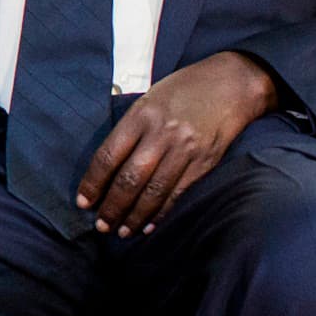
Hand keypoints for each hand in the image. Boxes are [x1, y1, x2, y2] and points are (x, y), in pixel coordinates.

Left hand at [77, 50, 277, 236]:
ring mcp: (185, 150)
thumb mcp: (149, 98)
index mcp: (141, 115)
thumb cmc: (184, 90)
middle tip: (101, 225)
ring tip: (121, 232)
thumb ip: (130, 128)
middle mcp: (161, 134)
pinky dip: (161, 212)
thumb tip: (107, 166)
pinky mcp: (204, 163)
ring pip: (153, 191)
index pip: (108, 156)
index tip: (83, 201)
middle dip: (112, 206)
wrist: (231, 84)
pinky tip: (148, 225)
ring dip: (134, 216)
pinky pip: (177, 193)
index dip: (93, 183)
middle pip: (129, 178)